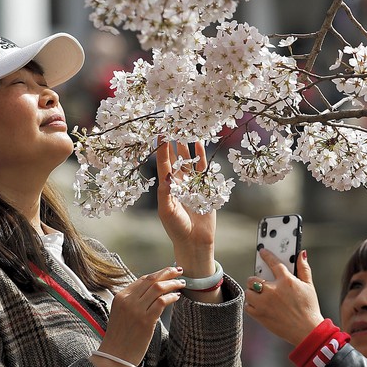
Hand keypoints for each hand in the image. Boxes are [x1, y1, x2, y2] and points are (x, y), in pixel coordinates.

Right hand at [99, 266, 185, 366]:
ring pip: (158, 288)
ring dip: (173, 284)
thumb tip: (152, 291)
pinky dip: (172, 297)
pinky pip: (162, 302)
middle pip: (152, 280)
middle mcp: (128, 300)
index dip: (158, 273)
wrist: (114, 356)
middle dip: (168, 273)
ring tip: (181, 284)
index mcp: (120, 297)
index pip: (143, 279)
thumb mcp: (121, 313)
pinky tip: (177, 297)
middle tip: (179, 271)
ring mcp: (137, 310)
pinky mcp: (146, 321)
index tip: (169, 271)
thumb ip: (133, 301)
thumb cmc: (120, 337)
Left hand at [156, 141, 216, 274]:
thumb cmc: (177, 228)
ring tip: (185, 130)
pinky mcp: (205, 187)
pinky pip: (202, 169)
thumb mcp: (167, 210)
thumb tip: (167, 174)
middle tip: (173, 125)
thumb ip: (166, 192)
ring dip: (187, 147)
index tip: (161, 134)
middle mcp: (178, 183)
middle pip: (176, 158)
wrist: (195, 241)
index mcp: (167, 187)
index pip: (164, 163)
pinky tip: (199, 144)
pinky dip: (201, 156)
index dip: (162, 149)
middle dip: (174, 143)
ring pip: (189, 161)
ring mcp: (192, 184)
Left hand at [245, 249, 323, 345]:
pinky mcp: (259, 314)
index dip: (266, 255)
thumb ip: (304, 268)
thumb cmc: (309, 309)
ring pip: (248, 291)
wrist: (306, 331)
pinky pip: (248, 305)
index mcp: (286, 281)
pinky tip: (260, 306)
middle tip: (263, 284)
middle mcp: (272, 290)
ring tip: (261, 296)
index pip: (273, 262)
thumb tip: (301, 254)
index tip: (262, 252)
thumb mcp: (309, 286)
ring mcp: (264, 303)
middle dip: (256, 280)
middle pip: (254, 279)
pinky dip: (252, 305)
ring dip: (253, 292)